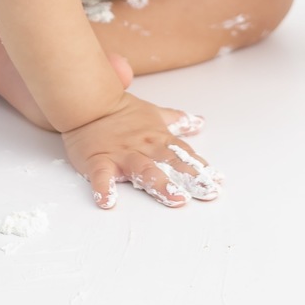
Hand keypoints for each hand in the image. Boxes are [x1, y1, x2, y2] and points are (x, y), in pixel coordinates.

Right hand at [61, 92, 221, 208]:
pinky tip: (108, 201)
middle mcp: (143, 148)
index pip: (182, 154)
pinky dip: (104, 188)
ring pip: (142, 169)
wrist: (89, 102)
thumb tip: (199, 122)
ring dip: (159, 184)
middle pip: (169, 163)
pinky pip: (101, 176)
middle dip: (190, 178)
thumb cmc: (121, 111)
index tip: (216, 180)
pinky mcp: (98, 161)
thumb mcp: (154, 113)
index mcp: (157, 138)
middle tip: (207, 192)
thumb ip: (177, 120)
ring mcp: (121, 155)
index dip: (200, 167)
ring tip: (174, 198)